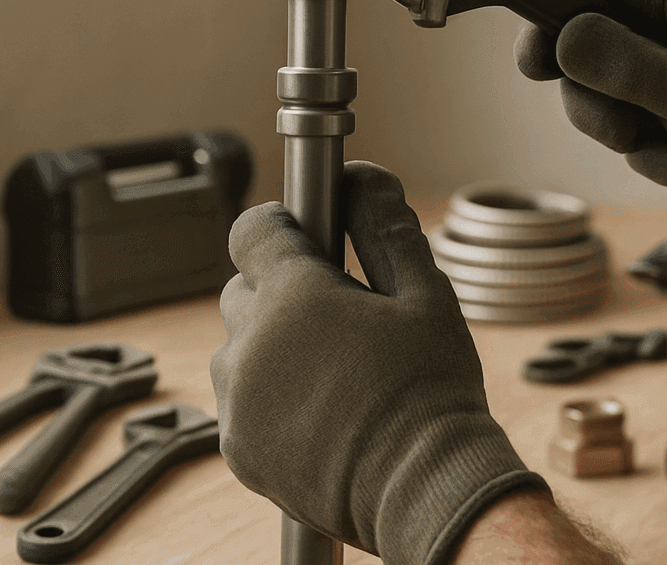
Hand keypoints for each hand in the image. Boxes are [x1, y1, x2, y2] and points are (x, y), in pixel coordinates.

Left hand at [210, 162, 546, 564]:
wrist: (422, 489)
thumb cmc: (430, 389)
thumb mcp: (425, 296)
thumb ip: (386, 229)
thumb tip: (363, 178)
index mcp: (292, 297)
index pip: (252, 230)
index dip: (282, 227)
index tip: (312, 238)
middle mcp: (249, 344)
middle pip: (244, 290)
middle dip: (283, 291)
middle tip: (341, 313)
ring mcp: (237, 401)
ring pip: (241, 348)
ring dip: (274, 347)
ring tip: (337, 370)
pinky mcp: (236, 448)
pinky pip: (242, 402)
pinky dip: (271, 397)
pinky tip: (325, 410)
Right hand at [515, 0, 666, 212]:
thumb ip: (634, 69)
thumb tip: (564, 39)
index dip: (554, 18)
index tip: (534, 65)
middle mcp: (665, 18)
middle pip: (584, 47)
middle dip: (596, 102)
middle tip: (621, 135)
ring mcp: (662, 58)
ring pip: (602, 94)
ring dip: (629, 138)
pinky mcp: (663, 94)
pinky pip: (627, 123)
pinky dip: (649, 152)